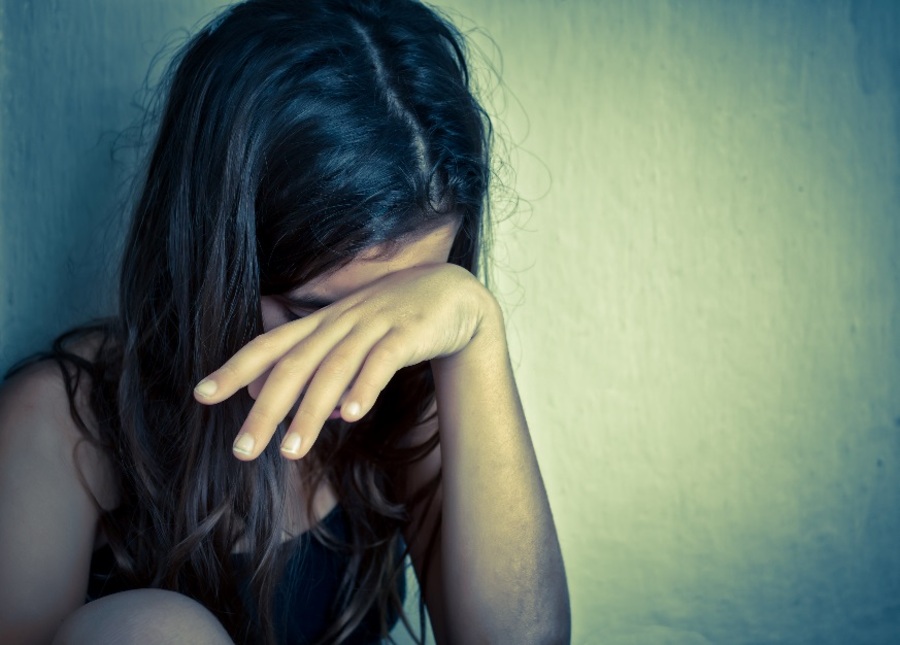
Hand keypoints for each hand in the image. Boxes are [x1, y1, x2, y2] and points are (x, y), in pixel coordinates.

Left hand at [193, 263, 495, 459]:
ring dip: (310, 412)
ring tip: (290, 452)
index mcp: (322, 324)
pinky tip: (352, 417)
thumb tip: (291, 403)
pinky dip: (365, 387)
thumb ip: (319, 364)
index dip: (235, 368)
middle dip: (265, 409)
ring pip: (333, 369)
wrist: (452, 292)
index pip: (270, 346)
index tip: (201, 395)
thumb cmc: (393, 319)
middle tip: (241, 450)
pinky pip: (382, 362)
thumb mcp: (349, 335)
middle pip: (295, 366)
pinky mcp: (408, 334)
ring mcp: (374, 326)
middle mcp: (340, 323)